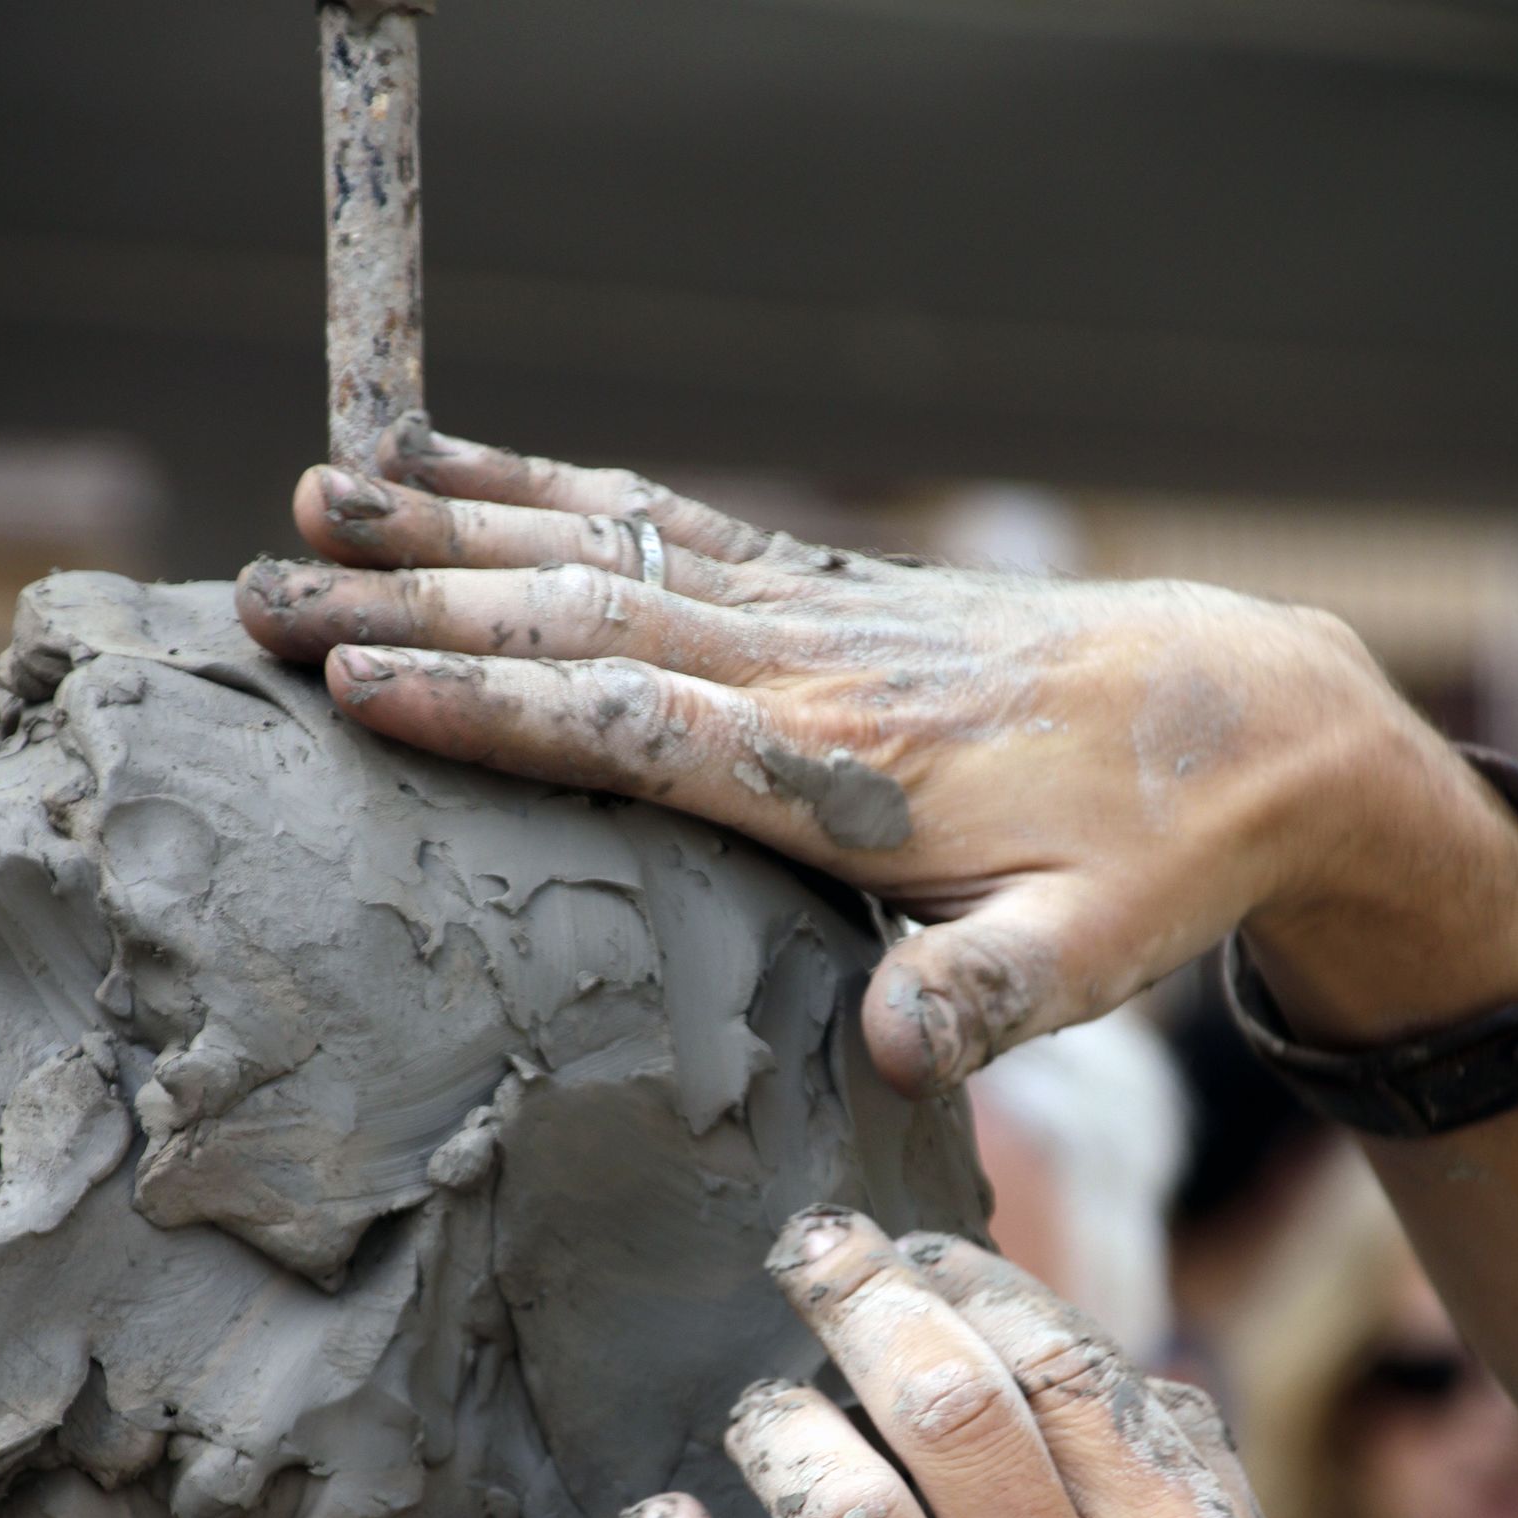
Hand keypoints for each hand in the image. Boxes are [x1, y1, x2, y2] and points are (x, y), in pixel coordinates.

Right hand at [237, 422, 1517, 1094]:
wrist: (1257, 722)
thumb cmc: (1164, 856)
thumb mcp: (1103, 952)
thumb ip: (995, 995)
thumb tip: (896, 1050)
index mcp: (851, 769)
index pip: (639, 725)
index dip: (493, 705)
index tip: (354, 683)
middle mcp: (814, 669)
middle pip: (585, 621)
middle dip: (417, 603)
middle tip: (261, 590)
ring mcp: (819, 614)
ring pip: (610, 550)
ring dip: (460, 523)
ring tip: (322, 492)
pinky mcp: (831, 592)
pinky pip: (673, 522)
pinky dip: (560, 488)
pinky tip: (474, 467)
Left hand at [623, 1209, 1411, 1517]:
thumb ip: (1195, 1504)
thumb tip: (1121, 1370)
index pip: (1062, 1368)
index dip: (968, 1282)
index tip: (911, 1254)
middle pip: (945, 1404)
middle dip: (860, 1298)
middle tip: (808, 1255)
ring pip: (844, 1514)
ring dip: (779, 1432)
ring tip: (760, 1415)